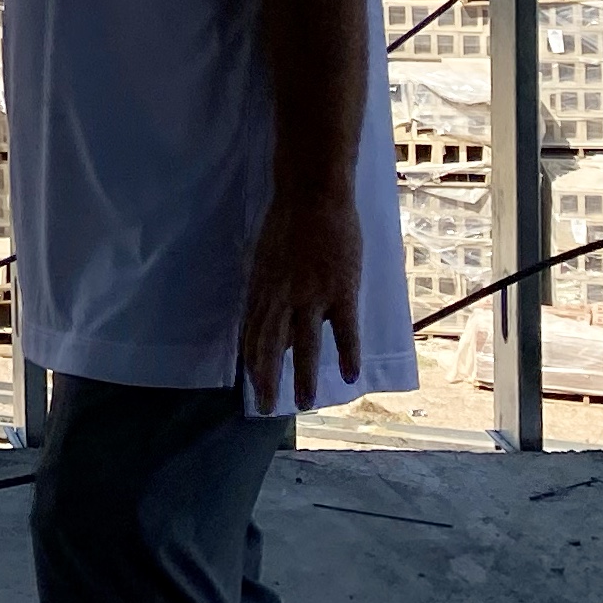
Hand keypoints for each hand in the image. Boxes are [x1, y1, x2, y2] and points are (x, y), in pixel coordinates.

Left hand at [235, 183, 363, 413]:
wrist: (313, 194)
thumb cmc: (289, 222)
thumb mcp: (267, 258)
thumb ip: (270, 291)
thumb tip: (278, 324)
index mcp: (264, 288)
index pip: (252, 334)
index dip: (252, 362)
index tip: (252, 387)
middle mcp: (283, 297)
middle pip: (270, 347)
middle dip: (267, 380)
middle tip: (267, 408)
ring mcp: (312, 295)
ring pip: (306, 346)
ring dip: (304, 377)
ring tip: (305, 403)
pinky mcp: (342, 290)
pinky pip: (345, 330)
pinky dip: (347, 354)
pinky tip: (350, 375)